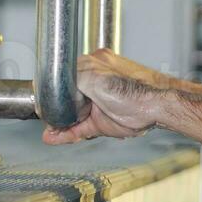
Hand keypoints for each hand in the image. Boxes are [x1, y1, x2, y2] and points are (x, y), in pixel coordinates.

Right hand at [41, 49, 172, 144]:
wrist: (158, 107)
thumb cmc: (136, 90)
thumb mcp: (95, 80)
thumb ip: (73, 82)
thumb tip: (53, 90)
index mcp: (93, 64)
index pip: (64, 76)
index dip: (52, 89)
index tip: (43, 99)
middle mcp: (95, 83)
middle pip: (66, 97)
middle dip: (55, 109)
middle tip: (47, 117)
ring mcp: (98, 104)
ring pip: (71, 115)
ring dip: (58, 124)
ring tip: (50, 129)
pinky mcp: (102, 122)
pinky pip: (78, 128)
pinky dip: (64, 134)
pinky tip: (53, 137)